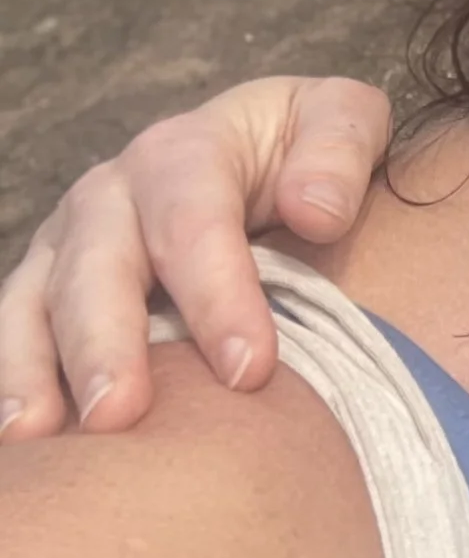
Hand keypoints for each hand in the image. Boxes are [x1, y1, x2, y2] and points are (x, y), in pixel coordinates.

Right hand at [0, 76, 390, 439]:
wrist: (267, 151)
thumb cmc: (311, 149)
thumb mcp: (346, 119)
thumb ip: (340, 150)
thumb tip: (316, 211)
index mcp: (186, 150)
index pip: (194, 221)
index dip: (219, 295)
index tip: (251, 369)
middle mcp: (112, 194)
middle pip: (99, 266)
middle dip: (107, 341)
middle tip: (122, 413)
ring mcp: (69, 243)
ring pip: (39, 303)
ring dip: (41, 370)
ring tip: (49, 434)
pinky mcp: (46, 289)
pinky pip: (16, 333)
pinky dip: (15, 381)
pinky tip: (29, 438)